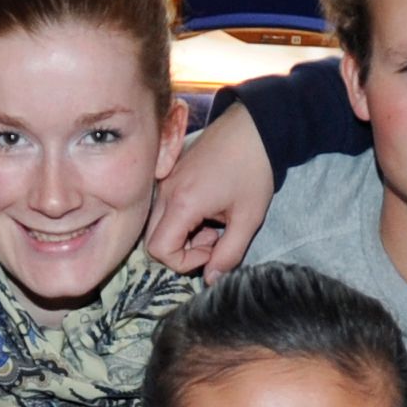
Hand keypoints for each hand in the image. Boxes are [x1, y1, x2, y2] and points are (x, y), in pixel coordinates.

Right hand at [148, 106, 276, 274]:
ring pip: (157, 223)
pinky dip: (181, 217)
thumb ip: (229, 254)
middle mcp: (165, 191)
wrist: (253, 127)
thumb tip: (211, 279)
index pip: (159, 250)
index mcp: (182, 203)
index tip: (212, 250)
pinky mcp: (170, 173)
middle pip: (152, 240)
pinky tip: (208, 207)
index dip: (184, 261)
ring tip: (214, 223)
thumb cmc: (253, 170)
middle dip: (180, 250)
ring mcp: (165, 180)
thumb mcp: (248, 218)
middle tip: (214, 240)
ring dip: (182, 233)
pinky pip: (163, 206)